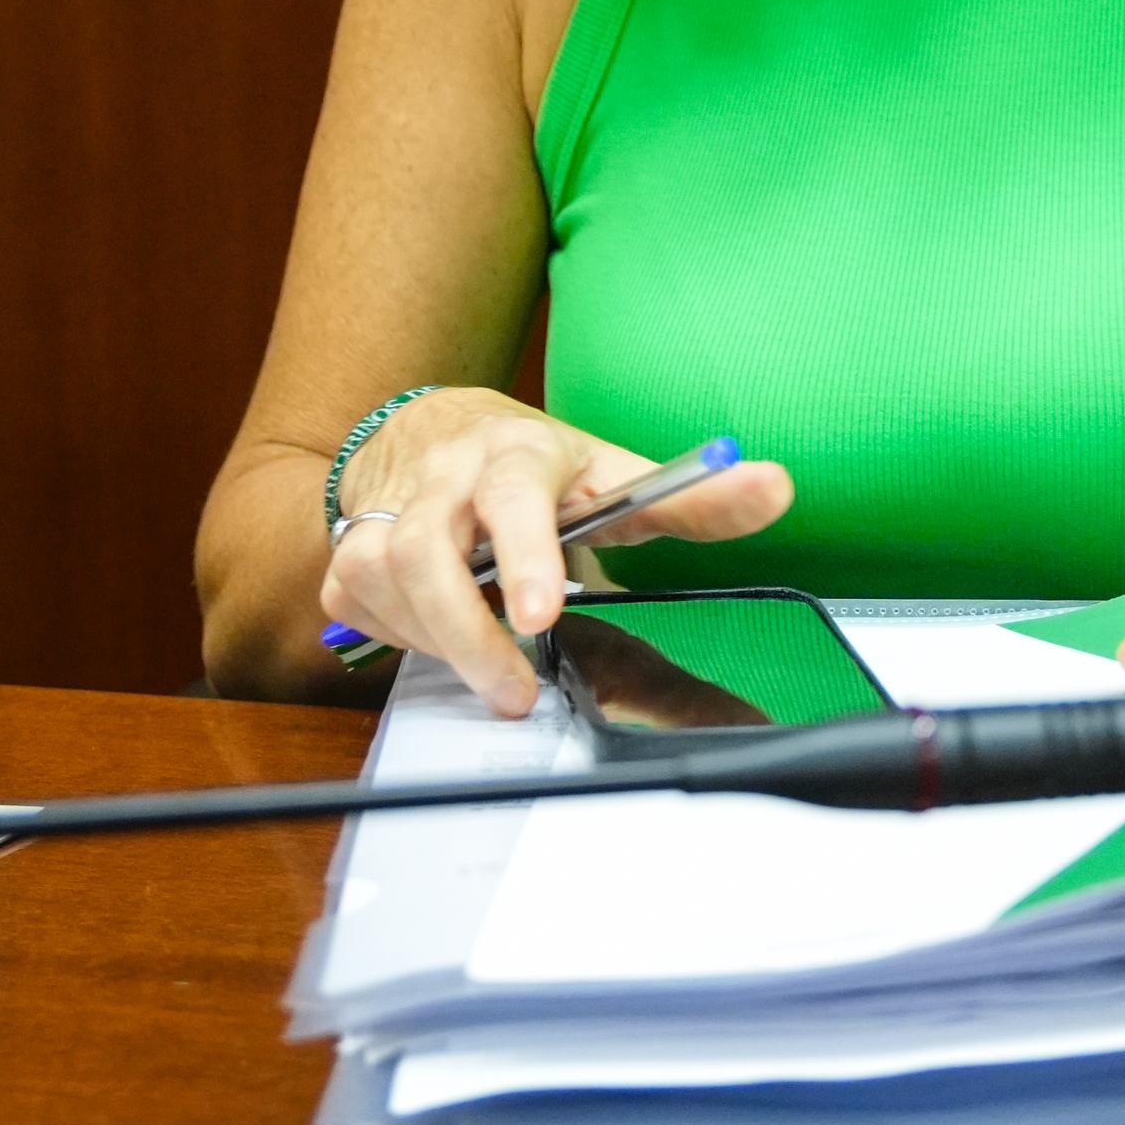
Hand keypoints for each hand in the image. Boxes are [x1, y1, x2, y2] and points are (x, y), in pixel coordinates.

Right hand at [314, 389, 791, 715]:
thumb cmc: (533, 464)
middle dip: (467, 635)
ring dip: (441, 642)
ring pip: (388, 585)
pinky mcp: (349, 554)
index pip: (513, 498)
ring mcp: (387, 513)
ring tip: (493, 671)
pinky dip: (404, 636)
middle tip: (515, 694)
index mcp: (515, 456)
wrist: (430, 429)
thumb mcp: (613, 473)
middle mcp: (444, 479)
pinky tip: (441, 636)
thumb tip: (775, 488)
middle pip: (427, 554)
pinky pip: (362, 607)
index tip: (542, 614)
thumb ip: (691, 497)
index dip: (524, 556)